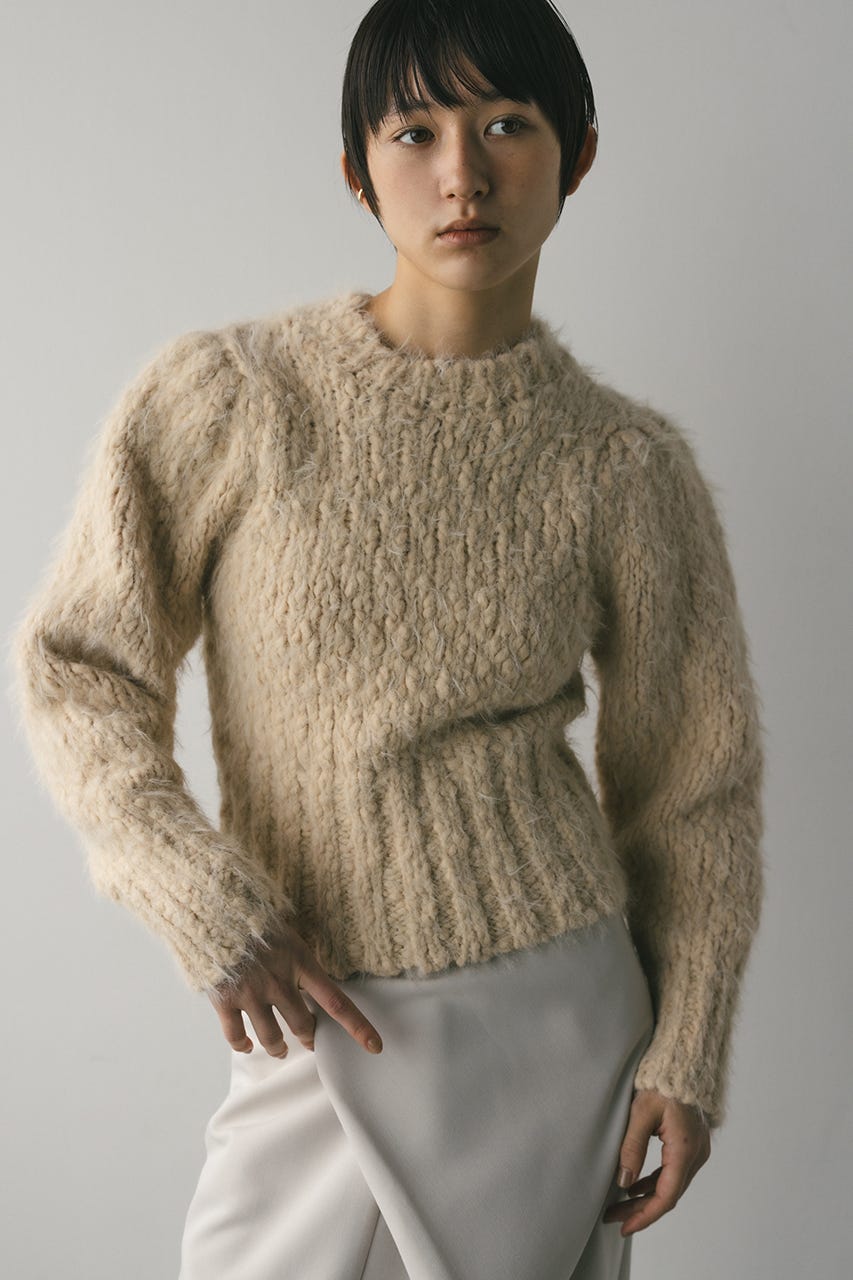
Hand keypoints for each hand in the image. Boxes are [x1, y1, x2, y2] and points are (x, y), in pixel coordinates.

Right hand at [206, 921, 383, 1060]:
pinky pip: (236, 1036)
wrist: (213, 905)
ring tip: (280, 1049)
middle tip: (310, 1041)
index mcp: (301, 961)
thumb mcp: (287, 930)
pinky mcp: (225, 1000)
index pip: (337, 1002)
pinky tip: (247, 1045)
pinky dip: (243, 1045)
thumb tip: (309, 974)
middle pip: (304, 1025)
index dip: (358, 1027)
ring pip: (272, 1038)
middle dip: (309, 1037)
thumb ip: (298, 955)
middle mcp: (280, 981)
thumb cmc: (253, 912)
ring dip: (278, 1048)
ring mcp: (252, 993)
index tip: (375, 1046)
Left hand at [602, 1088, 710, 1235]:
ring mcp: (696, 1151)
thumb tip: (624, 1182)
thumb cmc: (660, 1083)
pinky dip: (654, 1183)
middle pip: (668, 1194)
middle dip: (640, 1210)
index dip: (645, 1216)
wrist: (681, 1064)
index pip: (666, 1195)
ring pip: (670, 1185)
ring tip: (619, 1206)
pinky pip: (672, 1172)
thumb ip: (632, 1147)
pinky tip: (635, 1187)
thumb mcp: (640, 1112)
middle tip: (613, 1218)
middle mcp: (696, 1155)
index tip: (624, 1227)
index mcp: (685, 1150)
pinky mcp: (691, 1145)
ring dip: (646, 1198)